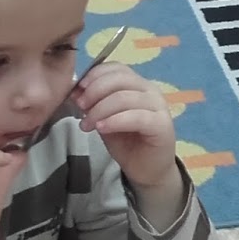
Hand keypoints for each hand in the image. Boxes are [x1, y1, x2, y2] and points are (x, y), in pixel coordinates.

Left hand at [73, 63, 178, 192]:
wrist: (148, 171)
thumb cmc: (127, 143)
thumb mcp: (105, 119)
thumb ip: (95, 103)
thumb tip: (76, 91)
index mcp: (137, 84)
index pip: (116, 68)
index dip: (94, 76)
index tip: (76, 91)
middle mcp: (150, 90)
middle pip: (120, 79)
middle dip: (94, 91)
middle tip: (79, 107)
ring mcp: (158, 106)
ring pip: (124, 97)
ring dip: (99, 109)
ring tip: (86, 124)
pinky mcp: (162, 125)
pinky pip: (136, 117)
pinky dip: (114, 121)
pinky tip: (101, 128)